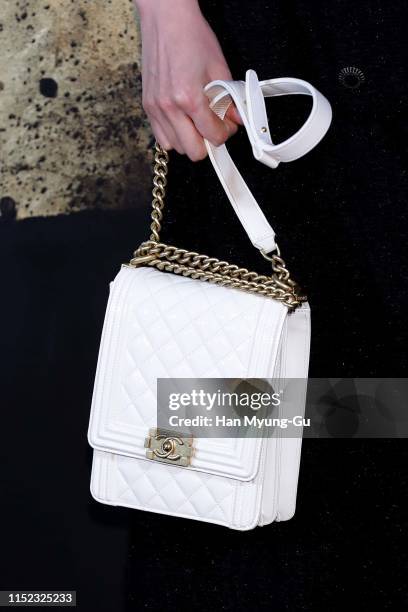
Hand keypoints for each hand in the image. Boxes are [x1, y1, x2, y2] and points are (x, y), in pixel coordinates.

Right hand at [135, 0, 241, 160]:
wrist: (166, 18)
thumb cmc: (191, 36)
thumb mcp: (219, 67)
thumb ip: (229, 99)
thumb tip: (237, 119)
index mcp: (189, 97)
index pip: (213, 136)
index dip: (225, 133)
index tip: (227, 125)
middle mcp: (169, 107)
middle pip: (193, 151)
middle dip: (208, 142)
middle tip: (213, 127)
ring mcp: (155, 108)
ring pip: (176, 147)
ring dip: (190, 140)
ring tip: (197, 122)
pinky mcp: (147, 106)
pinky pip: (160, 136)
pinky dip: (174, 135)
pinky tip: (182, 121)